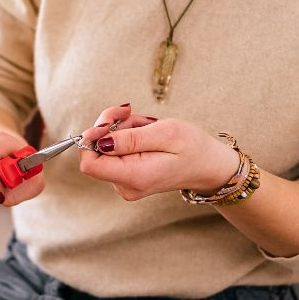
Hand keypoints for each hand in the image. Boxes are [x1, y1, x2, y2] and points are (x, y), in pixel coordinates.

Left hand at [77, 104, 238, 201]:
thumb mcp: (165, 134)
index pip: (89, 164)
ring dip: (122, 129)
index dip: (91, 138)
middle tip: (131, 113)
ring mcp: (126, 183)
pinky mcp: (128, 177)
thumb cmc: (193, 148)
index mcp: (134, 177)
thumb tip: (99, 141)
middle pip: (96, 152)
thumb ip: (131, 138)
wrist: (209, 166)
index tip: (108, 122)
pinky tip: (146, 134)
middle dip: (111, 127)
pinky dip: (127, 137)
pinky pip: (116, 151)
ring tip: (147, 126)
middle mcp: (125, 185)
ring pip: (106, 148)